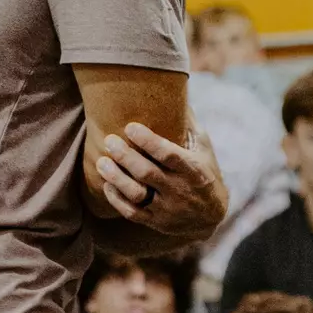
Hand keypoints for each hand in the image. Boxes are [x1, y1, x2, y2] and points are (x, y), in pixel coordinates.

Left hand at [96, 110, 228, 242]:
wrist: (211, 216)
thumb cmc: (205, 172)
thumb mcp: (204, 148)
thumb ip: (189, 124)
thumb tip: (176, 91)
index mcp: (193, 169)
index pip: (168, 154)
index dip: (148, 141)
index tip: (130, 126)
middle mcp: (180, 189)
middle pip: (147, 173)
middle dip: (126, 156)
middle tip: (109, 141)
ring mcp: (167, 208)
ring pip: (137, 194)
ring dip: (116, 178)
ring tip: (102, 162)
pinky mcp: (156, 221)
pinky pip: (132, 213)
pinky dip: (117, 199)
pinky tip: (107, 184)